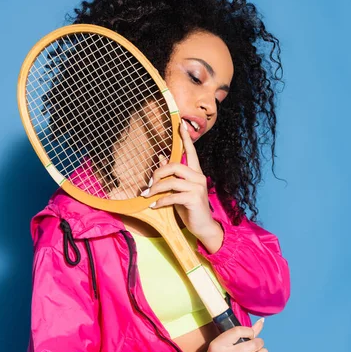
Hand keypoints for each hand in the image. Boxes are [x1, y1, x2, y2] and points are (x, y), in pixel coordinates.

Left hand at [141, 120, 223, 252]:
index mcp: (196, 173)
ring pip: (171, 181)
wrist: (203, 227)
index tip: (180, 124)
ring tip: (147, 195)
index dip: (185, 138)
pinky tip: (154, 205)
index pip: (191, 152)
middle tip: (148, 185)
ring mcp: (198, 188)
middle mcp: (199, 177)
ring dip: (156, 189)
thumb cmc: (190, 208)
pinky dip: (160, 201)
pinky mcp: (194, 199)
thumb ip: (172, 176)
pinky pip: (172, 196)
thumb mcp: (179, 190)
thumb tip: (161, 158)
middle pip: (175, 166)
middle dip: (158, 174)